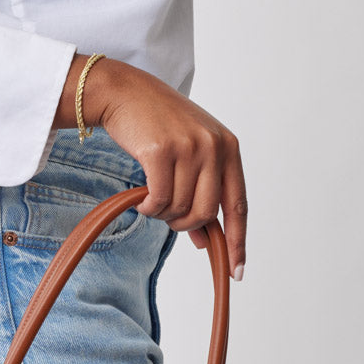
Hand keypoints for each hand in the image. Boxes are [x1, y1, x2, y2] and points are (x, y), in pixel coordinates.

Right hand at [56, 54, 246, 278]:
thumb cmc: (159, 124)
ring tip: (151, 199)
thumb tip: (205, 240)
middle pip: (205, 213)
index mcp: (228, 147)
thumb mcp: (191, 154)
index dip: (238, 240)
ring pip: (179, 208)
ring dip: (162, 214)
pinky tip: (140, 198)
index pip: (238, 204)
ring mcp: (188, 148)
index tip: (238, 271)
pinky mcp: (160, 151)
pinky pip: (158, 200)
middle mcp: (213, 146)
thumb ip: (202, 192)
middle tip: (169, 219)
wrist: (125, 93)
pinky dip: (148, 207)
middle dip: (184, 225)